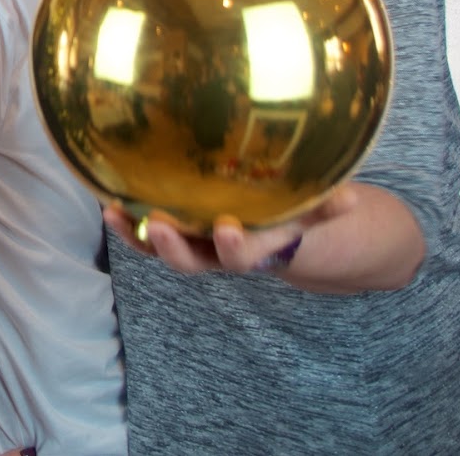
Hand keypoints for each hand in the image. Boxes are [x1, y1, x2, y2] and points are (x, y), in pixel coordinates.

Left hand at [103, 185, 360, 275]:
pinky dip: (128, 222)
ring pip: (165, 248)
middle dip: (177, 247)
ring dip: (140, 234)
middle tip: (163, 226)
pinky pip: (147, 232)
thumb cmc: (299, 211)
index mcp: (258, 248)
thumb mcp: (319, 208)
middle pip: (196, 261)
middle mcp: (222, 250)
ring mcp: (197, 243)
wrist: (283, 226)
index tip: (227, 228)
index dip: (237, 247)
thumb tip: (352, 198)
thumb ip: (332, 205)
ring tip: (115, 214)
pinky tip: (108, 203)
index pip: (246, 255)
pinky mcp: (177, 229)